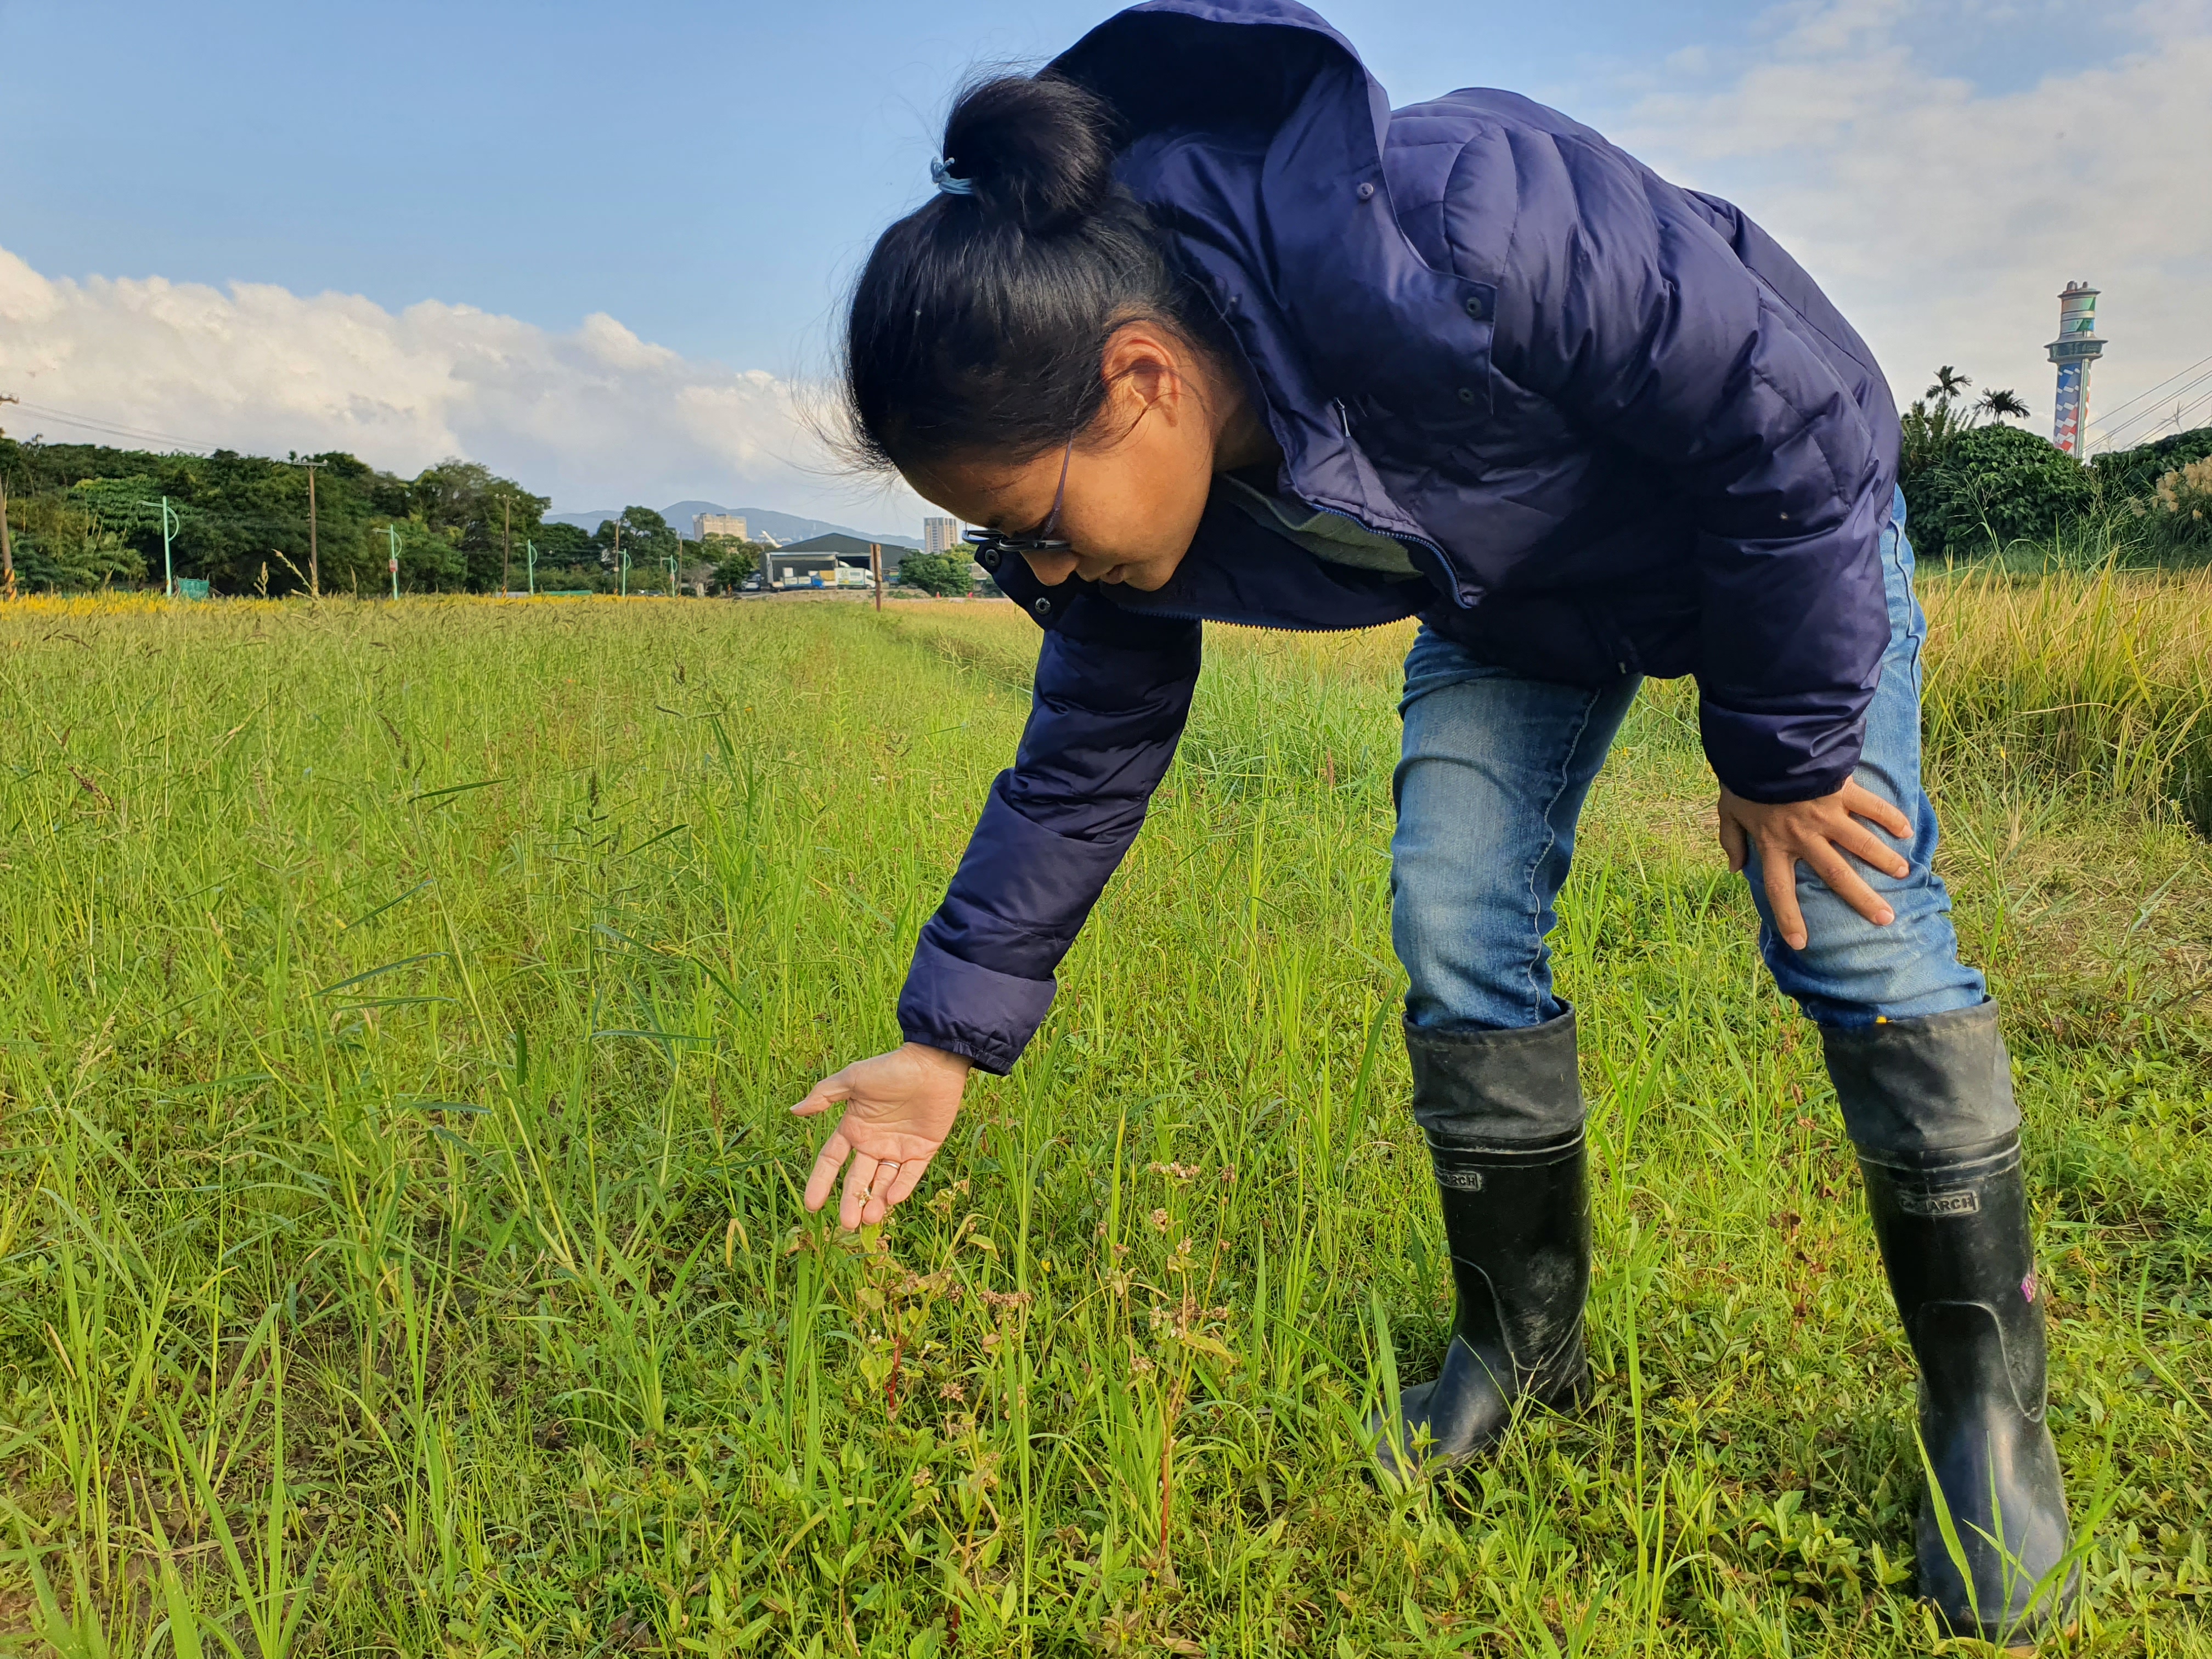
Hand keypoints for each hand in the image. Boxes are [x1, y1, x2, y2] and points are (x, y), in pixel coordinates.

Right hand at [791, 1043, 970, 1228]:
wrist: (933, 1063)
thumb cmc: (891, 1068)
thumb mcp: (854, 1079)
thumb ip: (825, 1096)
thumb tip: (794, 1111)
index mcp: (854, 1128)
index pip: (832, 1161)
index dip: (821, 1182)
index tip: (812, 1205)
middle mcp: (874, 1143)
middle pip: (857, 1179)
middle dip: (851, 1201)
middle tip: (847, 1223)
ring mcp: (898, 1149)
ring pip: (883, 1182)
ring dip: (876, 1201)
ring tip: (869, 1217)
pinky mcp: (923, 1151)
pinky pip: (911, 1175)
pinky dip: (902, 1188)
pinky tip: (892, 1199)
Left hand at [1716, 779, 1911, 950]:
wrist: (1761, 741)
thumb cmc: (1742, 776)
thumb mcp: (1727, 810)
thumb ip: (1730, 839)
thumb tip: (1732, 867)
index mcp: (1773, 844)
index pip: (1780, 890)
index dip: (1789, 918)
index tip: (1801, 943)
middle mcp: (1804, 836)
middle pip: (1836, 875)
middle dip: (1862, 899)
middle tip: (1885, 919)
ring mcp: (1826, 814)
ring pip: (1861, 844)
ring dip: (1884, 860)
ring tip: (1903, 874)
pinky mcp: (1842, 790)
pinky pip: (1871, 807)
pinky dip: (1890, 818)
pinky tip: (1906, 831)